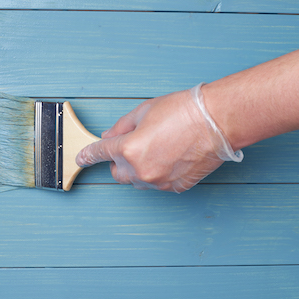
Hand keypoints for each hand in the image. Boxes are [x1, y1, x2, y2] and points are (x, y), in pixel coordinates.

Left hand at [75, 84, 241, 192]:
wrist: (218, 121)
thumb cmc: (183, 111)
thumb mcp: (144, 111)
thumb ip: (121, 127)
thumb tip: (109, 136)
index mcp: (128, 149)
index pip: (100, 154)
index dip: (88, 155)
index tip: (81, 158)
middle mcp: (140, 170)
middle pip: (117, 173)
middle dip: (119, 160)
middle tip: (133, 145)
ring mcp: (158, 181)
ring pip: (137, 181)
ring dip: (138, 169)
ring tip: (157, 149)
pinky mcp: (175, 187)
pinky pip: (157, 184)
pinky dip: (157, 174)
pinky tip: (169, 157)